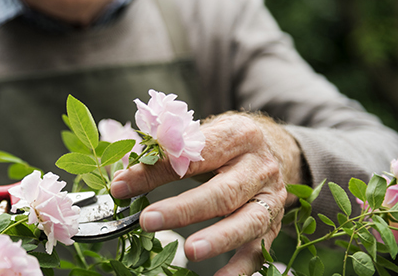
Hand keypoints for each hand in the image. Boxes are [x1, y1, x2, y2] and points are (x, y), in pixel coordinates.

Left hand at [110, 112, 302, 275]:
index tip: (122, 186)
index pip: (192, 155)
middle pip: (222, 191)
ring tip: (191, 251)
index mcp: (236, 136)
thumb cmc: (227, 143)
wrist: (275, 148)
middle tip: (149, 220)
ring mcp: (271, 197)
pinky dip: (241, 267)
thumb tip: (123, 178)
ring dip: (218, 239)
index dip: (154, 171)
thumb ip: (164, 154)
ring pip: (248, 221)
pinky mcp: (274, 222)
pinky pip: (260, 249)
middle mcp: (258, 166)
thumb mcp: (201, 136)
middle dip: (184, 209)